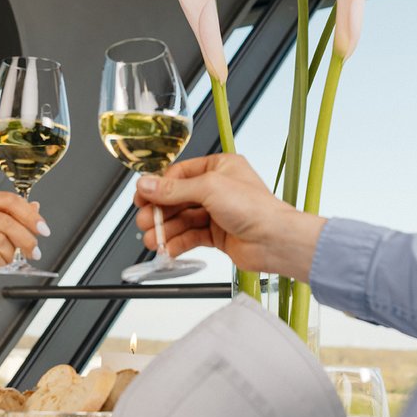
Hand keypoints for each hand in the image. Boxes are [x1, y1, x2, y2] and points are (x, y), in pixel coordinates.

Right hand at [0, 191, 46, 290]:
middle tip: (35, 250)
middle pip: (7, 223)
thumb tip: (35, 208)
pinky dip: (2, 262)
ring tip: (10, 258)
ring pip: (1, 241)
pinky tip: (0, 262)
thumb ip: (11, 213)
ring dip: (12, 254)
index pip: (10, 201)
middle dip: (27, 239)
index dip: (30, 215)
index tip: (43, 228)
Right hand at [133, 154, 325, 281]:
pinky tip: (168, 249)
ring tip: (153, 241)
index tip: (142, 198)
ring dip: (165, 230)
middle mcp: (217, 188)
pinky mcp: (217, 234)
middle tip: (145, 222)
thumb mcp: (209, 189)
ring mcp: (217, 212)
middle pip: (178, 198)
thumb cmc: (255, 208)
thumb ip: (174, 189)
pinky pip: (191, 236)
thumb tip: (147, 184)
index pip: (179, 174)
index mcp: (219, 167)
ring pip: (182, 220)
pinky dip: (177, 243)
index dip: (159, 187)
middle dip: (159, 212)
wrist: (275, 241)